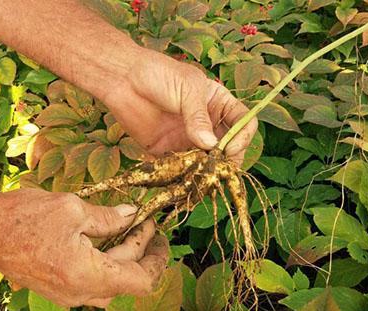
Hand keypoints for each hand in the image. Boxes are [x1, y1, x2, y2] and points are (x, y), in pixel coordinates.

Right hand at [0, 188, 168, 306]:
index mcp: (86, 276)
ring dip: (124, 256)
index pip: (140, 281)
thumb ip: (108, 217)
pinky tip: (106, 237)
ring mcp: (65, 294)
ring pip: (109, 282)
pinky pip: (91, 280)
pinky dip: (105, 261)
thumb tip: (132, 214)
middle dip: (141, 251)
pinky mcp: (56, 288)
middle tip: (147, 222)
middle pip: (126, 280)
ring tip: (130, 227)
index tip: (160, 234)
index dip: (157, 259)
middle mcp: (78, 293)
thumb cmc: (21, 217)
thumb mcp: (72, 209)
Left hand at [101, 49, 257, 164]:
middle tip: (218, 169)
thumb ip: (198, 117)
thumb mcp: (186, 90)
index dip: (242, 137)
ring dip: (208, 171)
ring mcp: (190, 139)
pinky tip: (184, 178)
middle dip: (228, 160)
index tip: (230, 148)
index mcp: (219, 104)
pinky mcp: (169, 152)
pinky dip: (186, 176)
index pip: (243, 123)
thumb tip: (211, 146)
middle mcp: (208, 124)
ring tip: (202, 177)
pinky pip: (183, 168)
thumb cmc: (158, 74)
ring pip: (208, 162)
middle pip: (230, 148)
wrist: (123, 80)